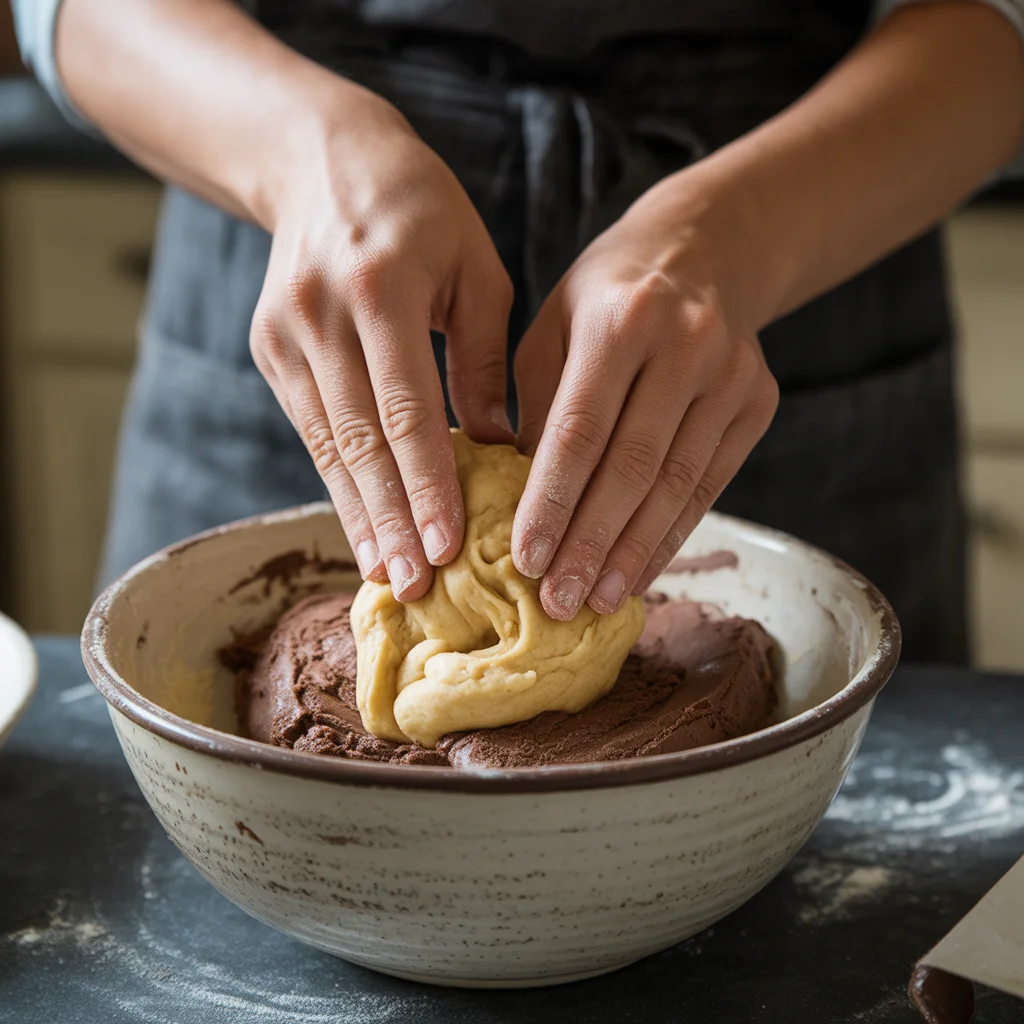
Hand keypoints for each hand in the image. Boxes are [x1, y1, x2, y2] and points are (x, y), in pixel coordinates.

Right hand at [251, 88, 513, 600]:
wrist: (324, 161)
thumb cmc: (423, 212)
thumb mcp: (476, 268)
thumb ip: (485, 360)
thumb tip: (496, 449)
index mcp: (383, 287)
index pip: (407, 408)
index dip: (426, 485)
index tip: (449, 547)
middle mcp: (322, 315)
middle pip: (359, 439)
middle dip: (388, 520)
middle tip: (414, 587)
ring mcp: (285, 335)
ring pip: (326, 445)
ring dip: (358, 515)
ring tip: (385, 575)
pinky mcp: (269, 350)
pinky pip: (310, 431)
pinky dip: (337, 483)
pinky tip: (360, 527)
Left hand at [512, 178, 778, 619]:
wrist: (704, 250)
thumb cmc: (606, 296)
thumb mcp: (553, 329)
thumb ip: (535, 407)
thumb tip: (514, 500)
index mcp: (620, 319)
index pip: (579, 430)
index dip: (552, 501)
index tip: (525, 560)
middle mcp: (685, 345)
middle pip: (632, 467)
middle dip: (591, 543)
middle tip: (558, 602)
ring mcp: (731, 375)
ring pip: (675, 485)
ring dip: (633, 553)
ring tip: (596, 602)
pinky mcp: (757, 402)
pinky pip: (710, 484)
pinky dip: (672, 534)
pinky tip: (639, 572)